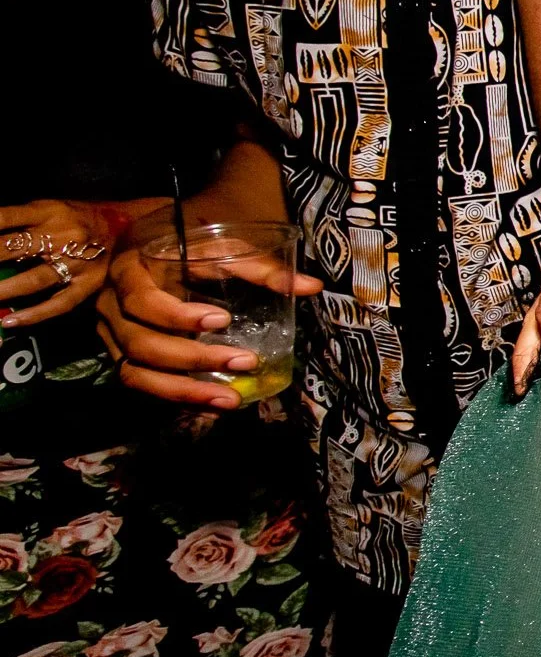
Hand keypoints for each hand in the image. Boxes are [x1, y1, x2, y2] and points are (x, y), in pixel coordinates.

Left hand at [0, 201, 115, 328]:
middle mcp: (62, 235)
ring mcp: (77, 263)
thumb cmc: (79, 217)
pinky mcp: (88, 285)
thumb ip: (17, 220)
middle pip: (11, 249)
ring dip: (3, 291)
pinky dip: (34, 314)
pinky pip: (59, 303)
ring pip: (34, 279)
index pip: (2, 218)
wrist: (131, 226)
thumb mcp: (48, 208)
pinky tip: (10, 322)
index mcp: (47, 211)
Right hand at [94, 243, 321, 409]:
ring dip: (184, 392)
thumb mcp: (218, 249)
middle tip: (243, 362)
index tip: (222, 320)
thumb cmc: (186, 249)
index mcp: (130, 273)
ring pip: (136, 375)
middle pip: (141, 344)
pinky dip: (178, 400)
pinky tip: (213, 408)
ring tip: (230, 401)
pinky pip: (143, 387)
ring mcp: (113, 338)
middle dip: (193, 359)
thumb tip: (311, 287)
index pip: (142, 301)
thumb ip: (259, 267)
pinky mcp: (122, 359)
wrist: (146, 253)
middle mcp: (112, 309)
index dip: (177, 316)